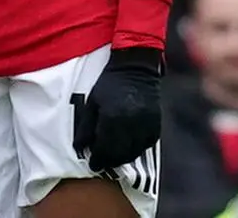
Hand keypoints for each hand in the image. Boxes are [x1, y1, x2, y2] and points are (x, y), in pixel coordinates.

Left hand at [72, 47, 161, 171]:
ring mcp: (147, 127)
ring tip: (113, 159)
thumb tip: (80, 148)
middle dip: (110, 161)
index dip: (99, 160)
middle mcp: (132, 125)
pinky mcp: (156, 126)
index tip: (93, 166)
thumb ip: (86, 127)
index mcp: (113, 118)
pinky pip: (146, 146)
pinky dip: (136, 150)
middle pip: (120, 154)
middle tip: (102, 164)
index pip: (105, 147)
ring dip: (123, 159)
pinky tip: (127, 149)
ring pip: (134, 153)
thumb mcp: (92, 103)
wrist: (135, 70)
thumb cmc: (108, 85)